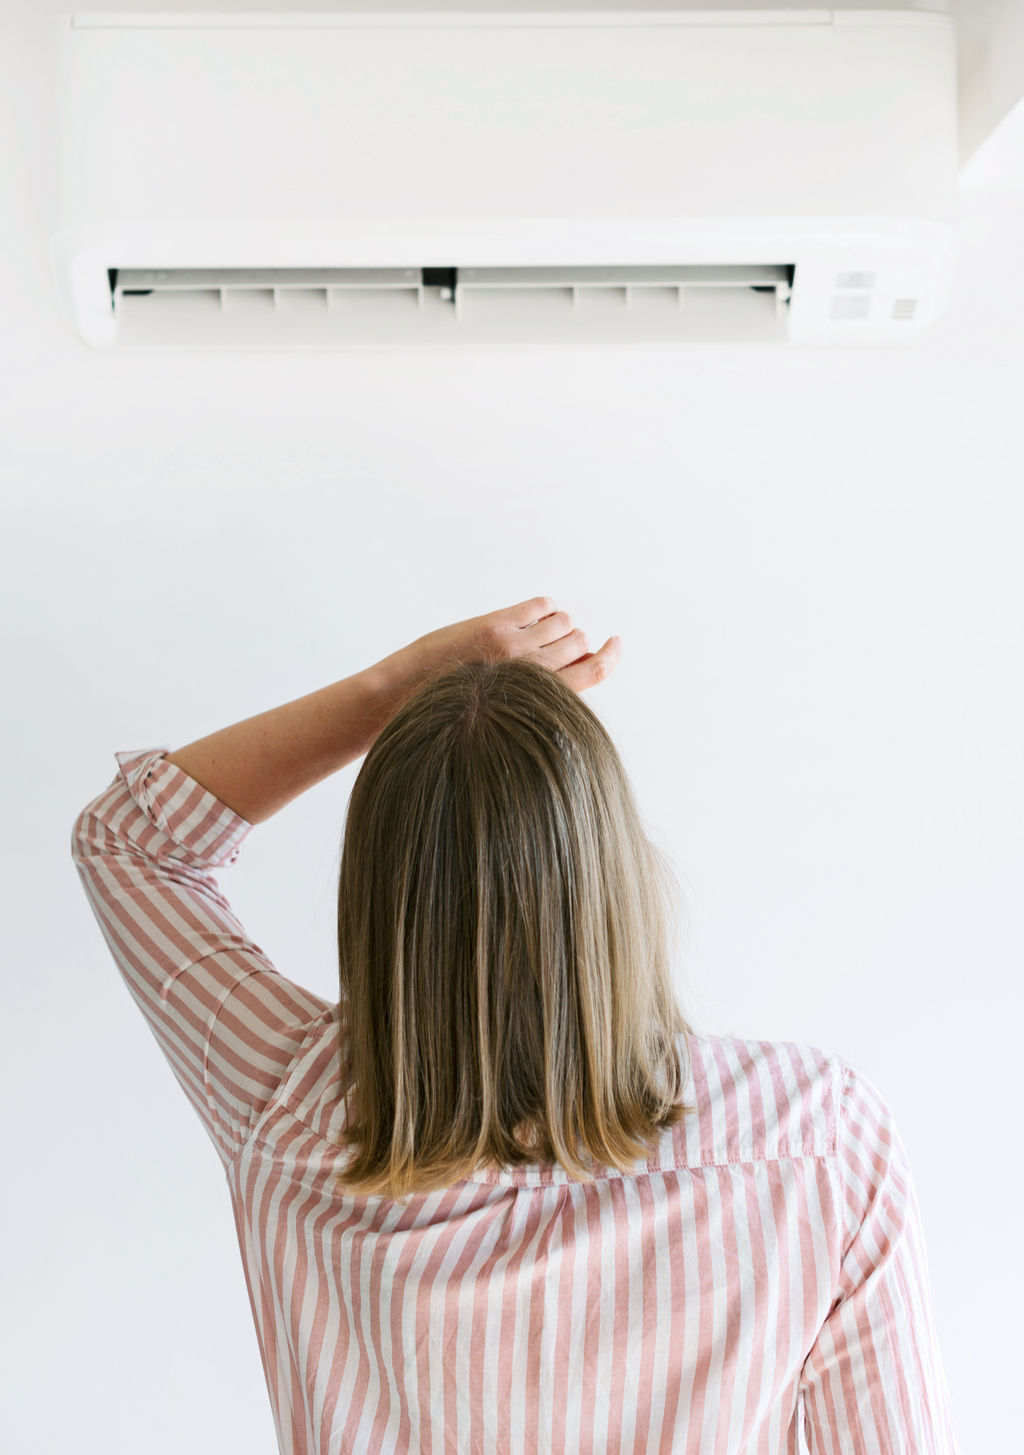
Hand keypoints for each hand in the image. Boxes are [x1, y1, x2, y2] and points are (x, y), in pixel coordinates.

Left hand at [377, 596, 621, 699]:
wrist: (401, 700)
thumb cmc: (451, 716)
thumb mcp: (505, 716)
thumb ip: (536, 696)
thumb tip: (565, 671)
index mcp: (538, 700)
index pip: (594, 673)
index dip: (611, 655)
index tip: (615, 642)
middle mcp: (532, 673)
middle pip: (579, 643)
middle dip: (576, 641)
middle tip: (558, 644)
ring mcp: (514, 646)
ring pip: (563, 622)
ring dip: (559, 623)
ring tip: (541, 630)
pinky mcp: (494, 625)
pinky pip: (540, 605)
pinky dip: (545, 606)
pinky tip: (534, 613)